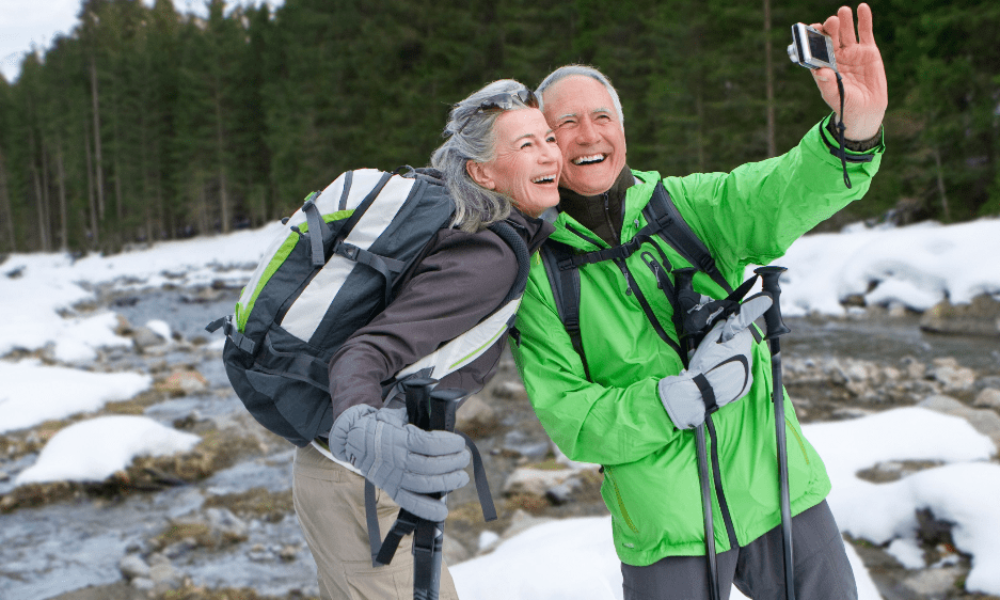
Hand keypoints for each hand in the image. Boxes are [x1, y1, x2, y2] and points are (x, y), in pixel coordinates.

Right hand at [330, 404, 470, 521]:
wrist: (352, 440)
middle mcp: (396, 460)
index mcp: (398, 439)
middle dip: (453, 463)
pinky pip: (409, 503)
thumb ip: (414, 418)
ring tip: (461, 477)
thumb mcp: (395, 415)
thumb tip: (438, 418)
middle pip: (431, 466)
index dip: (448, 444)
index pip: (428, 444)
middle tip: (464, 458)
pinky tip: (442, 511)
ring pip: (424, 485)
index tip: (459, 443)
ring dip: (448, 483)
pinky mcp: (391, 489)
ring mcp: (393, 477)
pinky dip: (427, 510)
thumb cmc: (379, 426)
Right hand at [658, 294, 771, 428]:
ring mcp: (748, 373)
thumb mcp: (708, 341)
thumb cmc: (703, 364)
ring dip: (734, 358)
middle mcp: (749, 357)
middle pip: (742, 344)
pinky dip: (734, 372)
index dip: (747, 315)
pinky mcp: (745, 386)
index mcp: (740, 343)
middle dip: (733, 343)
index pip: (746, 323)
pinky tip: (721, 375)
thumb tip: (727, 320)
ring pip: (742, 359)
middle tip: (717, 348)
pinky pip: (741, 374)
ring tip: (717, 365)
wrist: (701, 392)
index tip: (764, 301)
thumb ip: (721, 328)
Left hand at [809, 3, 886, 139]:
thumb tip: (820, 72)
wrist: (866, 110)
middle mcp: (836, 55)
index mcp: (824, 65)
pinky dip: (864, 20)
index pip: (816, 48)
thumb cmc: (845, 105)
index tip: (813, 30)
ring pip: (847, 32)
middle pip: (831, 37)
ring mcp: (852, 52)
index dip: (814, 38)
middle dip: (830, 28)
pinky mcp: (868, 50)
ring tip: (843, 11)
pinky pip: (865, 32)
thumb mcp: (835, 96)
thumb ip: (827, 84)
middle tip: (831, 21)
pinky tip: (862, 8)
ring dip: (845, 21)